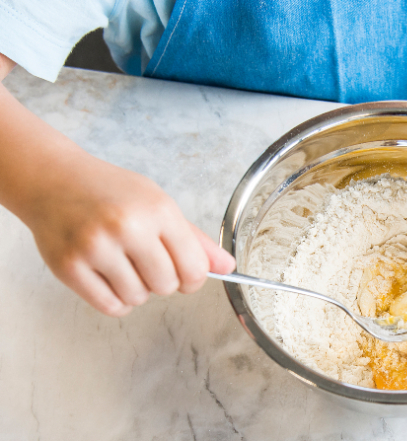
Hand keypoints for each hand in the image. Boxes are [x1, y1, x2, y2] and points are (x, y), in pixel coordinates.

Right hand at [24, 150, 234, 316]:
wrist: (53, 179)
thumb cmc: (110, 192)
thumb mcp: (158, 204)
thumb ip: (194, 239)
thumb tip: (228, 267)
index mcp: (157, 210)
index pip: (194, 268)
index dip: (194, 278)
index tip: (186, 275)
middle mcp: (127, 227)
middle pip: (166, 286)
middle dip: (163, 281)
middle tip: (147, 261)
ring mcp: (95, 247)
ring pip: (138, 298)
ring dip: (136, 290)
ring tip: (123, 263)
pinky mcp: (69, 266)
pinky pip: (110, 306)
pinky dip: (116, 300)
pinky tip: (110, 277)